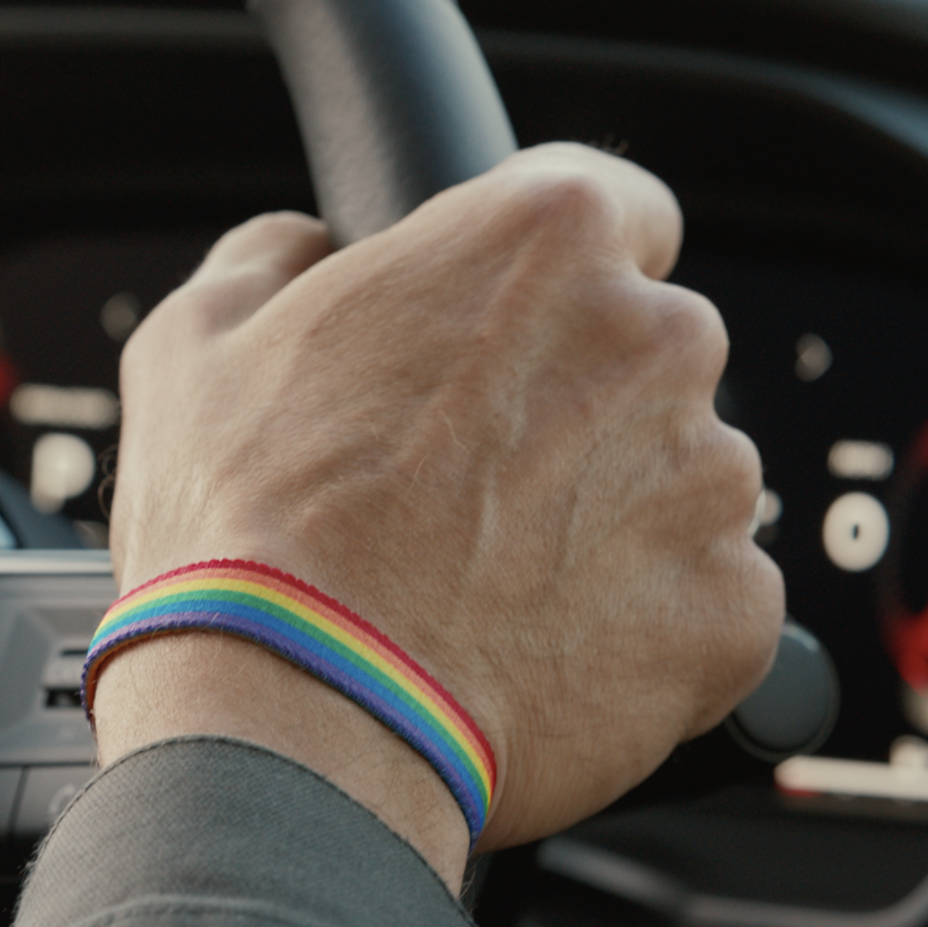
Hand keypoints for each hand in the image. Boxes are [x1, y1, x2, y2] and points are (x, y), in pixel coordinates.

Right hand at [95, 144, 781, 876]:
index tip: (500, 339)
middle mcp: (660, 336)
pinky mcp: (733, 609)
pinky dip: (642, 630)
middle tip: (463, 489)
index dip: (545, 280)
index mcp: (545, 238)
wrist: (295, 719)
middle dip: (575, 408)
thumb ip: (272, 256)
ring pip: (682, 481)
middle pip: (649, 351)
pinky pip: (706, 603)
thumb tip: (303, 248)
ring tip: (486, 587)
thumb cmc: (242, 529)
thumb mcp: (194, 343)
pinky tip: (535, 652)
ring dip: (607, 521)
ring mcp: (711, 478)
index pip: (611, 207)